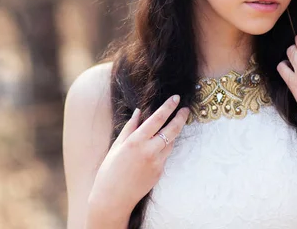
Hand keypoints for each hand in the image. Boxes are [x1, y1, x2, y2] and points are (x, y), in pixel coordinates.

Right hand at [89, 95, 190, 215]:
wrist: (113, 198)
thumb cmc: (110, 171)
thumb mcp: (117, 146)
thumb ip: (130, 128)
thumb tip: (138, 112)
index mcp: (135, 141)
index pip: (157, 119)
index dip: (168, 107)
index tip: (176, 98)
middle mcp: (148, 150)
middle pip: (171, 130)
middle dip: (180, 117)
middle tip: (186, 109)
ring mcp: (156, 162)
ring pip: (171, 143)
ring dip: (173, 133)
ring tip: (173, 125)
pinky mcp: (160, 172)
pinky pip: (165, 155)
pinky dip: (164, 148)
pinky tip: (158, 146)